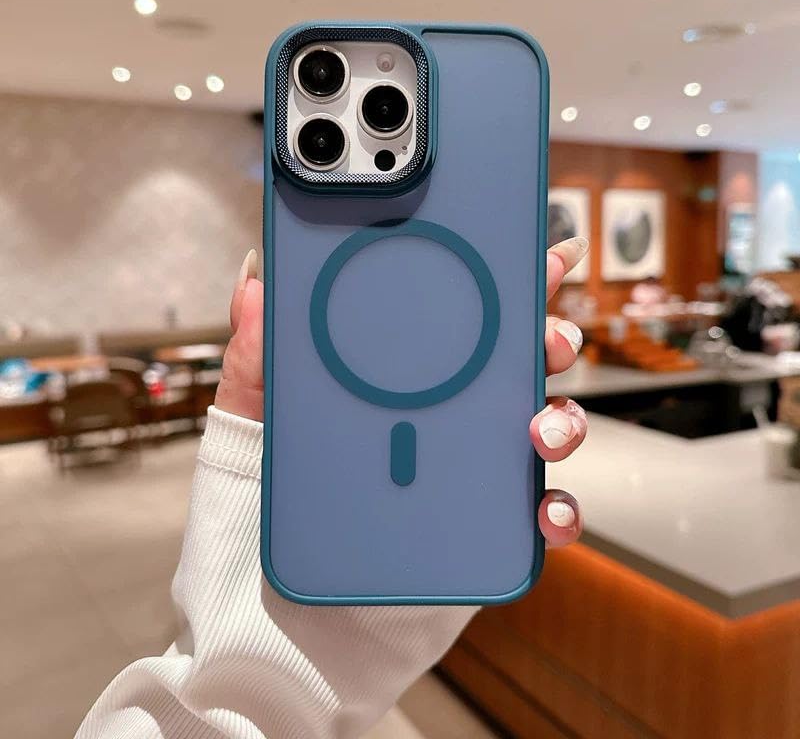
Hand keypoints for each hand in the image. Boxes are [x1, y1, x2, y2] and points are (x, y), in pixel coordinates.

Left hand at [216, 236, 588, 547]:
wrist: (283, 580)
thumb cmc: (277, 487)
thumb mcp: (259, 412)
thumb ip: (257, 352)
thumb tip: (254, 280)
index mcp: (409, 372)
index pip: (470, 315)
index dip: (516, 281)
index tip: (550, 254)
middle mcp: (452, 410)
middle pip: (524, 362)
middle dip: (554, 341)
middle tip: (549, 342)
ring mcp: (475, 464)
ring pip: (546, 428)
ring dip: (564, 421)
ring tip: (540, 431)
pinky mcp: (486, 521)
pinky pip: (541, 514)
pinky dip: (559, 510)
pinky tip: (544, 510)